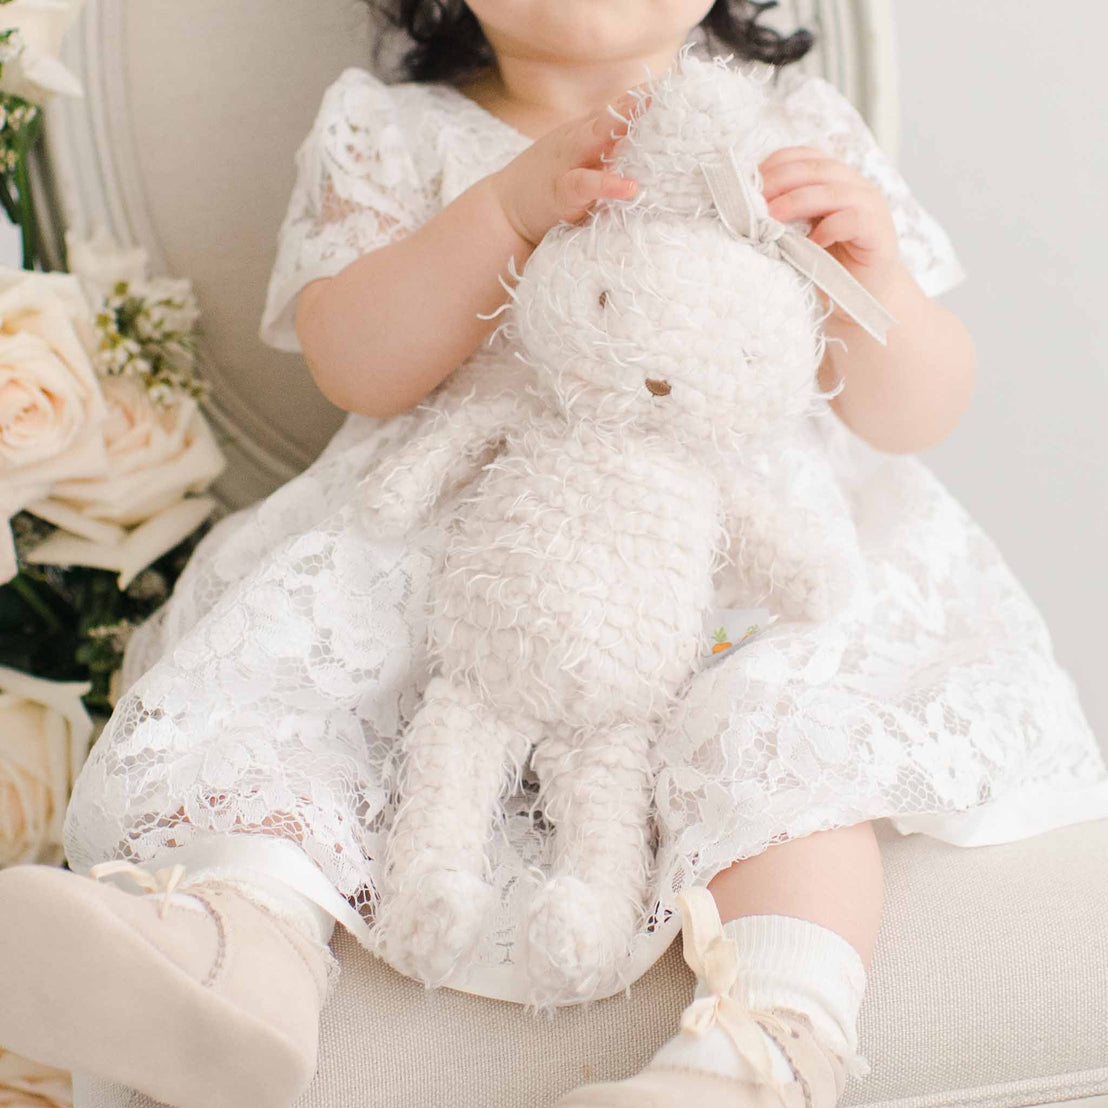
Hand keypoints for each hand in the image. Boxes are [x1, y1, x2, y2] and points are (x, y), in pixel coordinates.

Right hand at [491, 90, 648, 245]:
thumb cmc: (546, 185)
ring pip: (593, 138)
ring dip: (618, 126)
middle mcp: (575, 142)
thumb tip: (647, 138)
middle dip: (633, 103)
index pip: (614, 110)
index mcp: (582, 134)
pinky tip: (629, 186)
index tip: (670, 85)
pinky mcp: (562, 194)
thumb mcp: (576, 158)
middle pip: (606, 116)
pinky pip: (585, 184)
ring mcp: (566, 164)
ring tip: (646, 117)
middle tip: (662, 92)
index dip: (640, 97)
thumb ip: (605, 146)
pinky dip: (607, 184)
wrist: (504, 211)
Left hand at [759, 146, 900, 298]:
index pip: (803, 157)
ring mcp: (869, 204)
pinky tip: (809, 245)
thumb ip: (783, 217)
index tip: (749, 186)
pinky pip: (852, 220)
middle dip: (779, 183)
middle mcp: (853, 184)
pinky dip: (827, 230)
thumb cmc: (826, 264)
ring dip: (796, 203)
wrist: (863, 295)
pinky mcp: (877, 229)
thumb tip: (745, 210)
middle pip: (815, 168)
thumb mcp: (798, 235)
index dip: (775, 167)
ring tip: (771, 221)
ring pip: (832, 190)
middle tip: (754, 203)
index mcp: (833, 178)